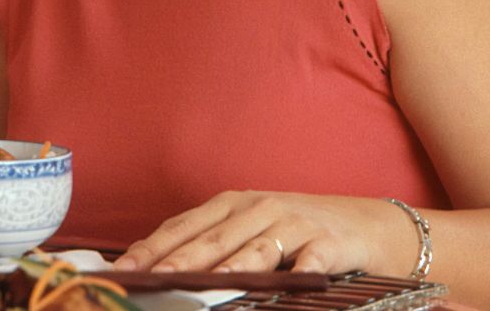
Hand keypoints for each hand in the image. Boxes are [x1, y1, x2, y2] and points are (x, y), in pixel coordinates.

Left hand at [113, 191, 406, 275]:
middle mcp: (257, 208)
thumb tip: (158, 270)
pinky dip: (300, 269)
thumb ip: (210, 247)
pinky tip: (291, 280)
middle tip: (151, 279)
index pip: (181, 228)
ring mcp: (294, 223)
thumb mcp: (249, 231)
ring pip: (255, 248)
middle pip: (211, 239)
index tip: (122, 271)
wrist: (368, 226)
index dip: (150, 249)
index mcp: (229, 206)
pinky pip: (312, 257)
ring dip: (230, 266)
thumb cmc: (297, 233)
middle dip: (178, 261)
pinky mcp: (329, 241)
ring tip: (207, 283)